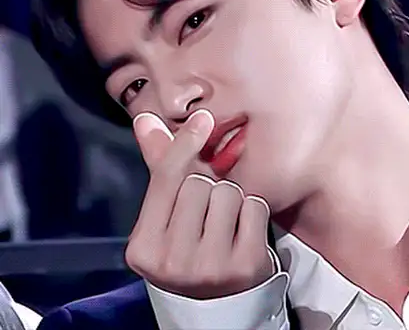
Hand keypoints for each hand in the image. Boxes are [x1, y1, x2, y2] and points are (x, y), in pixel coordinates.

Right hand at [125, 109, 273, 298]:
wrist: (219, 302)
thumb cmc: (189, 246)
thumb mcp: (168, 214)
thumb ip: (159, 167)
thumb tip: (145, 119)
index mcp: (144, 248)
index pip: (166, 180)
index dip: (185, 144)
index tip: (203, 117)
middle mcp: (171, 263)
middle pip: (200, 183)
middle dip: (208, 186)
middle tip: (206, 212)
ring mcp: (209, 269)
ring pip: (227, 192)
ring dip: (231, 199)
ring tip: (224, 224)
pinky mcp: (244, 268)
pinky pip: (254, 207)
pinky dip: (252, 212)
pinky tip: (243, 232)